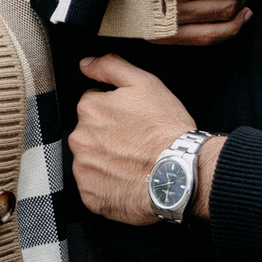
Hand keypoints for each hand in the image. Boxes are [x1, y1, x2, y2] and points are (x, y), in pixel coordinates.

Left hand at [69, 53, 214, 225]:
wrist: (181, 173)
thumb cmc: (166, 128)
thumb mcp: (145, 83)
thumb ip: (110, 67)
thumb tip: (86, 64)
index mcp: (89, 109)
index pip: (93, 105)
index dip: (115, 112)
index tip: (132, 121)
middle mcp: (79, 139)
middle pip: (89, 133)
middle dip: (107, 136)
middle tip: (135, 143)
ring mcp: (84, 170)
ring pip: (91, 160)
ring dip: (106, 160)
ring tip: (133, 163)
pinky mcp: (91, 197)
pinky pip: (94, 188)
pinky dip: (107, 185)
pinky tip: (128, 180)